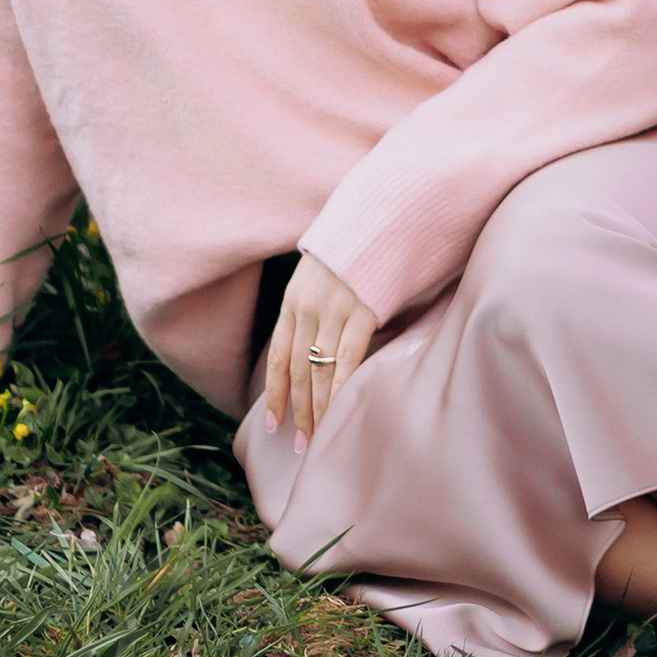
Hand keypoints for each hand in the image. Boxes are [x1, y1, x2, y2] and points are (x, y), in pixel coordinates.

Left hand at [262, 251, 378, 446]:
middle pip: (297, 371)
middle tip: (299, 445)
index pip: (278, 357)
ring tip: (317, 440)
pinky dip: (341, 391)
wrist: (384, 211)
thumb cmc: (359, 247)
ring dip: (317, 410)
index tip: (272, 424)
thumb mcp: (325, 274)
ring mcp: (334, 309)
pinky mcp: (362, 310)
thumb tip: (323, 344)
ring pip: (319, 371)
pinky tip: (340, 414)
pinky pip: (348, 360)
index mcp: (293, 299)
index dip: (274, 394)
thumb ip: (320, 308)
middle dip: (297, 411)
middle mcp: (308, 307)